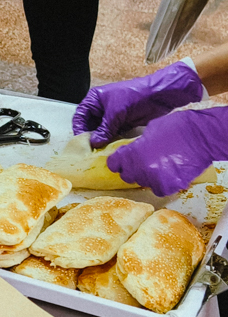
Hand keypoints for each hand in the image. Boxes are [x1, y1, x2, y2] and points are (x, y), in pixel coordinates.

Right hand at [72, 60, 205, 146]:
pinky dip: (110, 140)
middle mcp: (101, 107)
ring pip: (100, 131)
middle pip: (89, 125)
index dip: (79, 128)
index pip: (80, 116)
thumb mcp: (116, 113)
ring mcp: (111, 116)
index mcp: (95, 99)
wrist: (160, 95)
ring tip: (99, 150)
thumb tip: (93, 143)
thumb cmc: (136, 96)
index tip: (81, 141)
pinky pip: (111, 134)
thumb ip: (103, 130)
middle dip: (90, 136)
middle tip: (90, 150)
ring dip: (100, 140)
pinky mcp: (121, 123)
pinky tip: (109, 148)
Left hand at [107, 107, 227, 194]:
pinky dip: (164, 183)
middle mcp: (139, 169)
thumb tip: (134, 150)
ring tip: (162, 166)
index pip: (114, 164)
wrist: (202, 135)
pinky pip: (159, 189)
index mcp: (131, 154)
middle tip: (146, 163)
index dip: (119, 162)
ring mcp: (153, 179)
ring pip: (144, 183)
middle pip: (128, 176)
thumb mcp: (150, 131)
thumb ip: (138, 145)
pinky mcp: (169, 186)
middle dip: (134, 170)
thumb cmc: (177, 127)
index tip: (123, 161)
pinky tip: (171, 174)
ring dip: (150, 176)